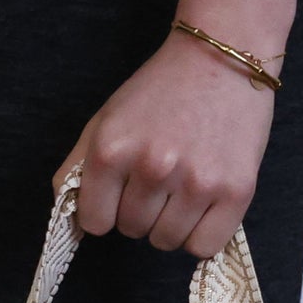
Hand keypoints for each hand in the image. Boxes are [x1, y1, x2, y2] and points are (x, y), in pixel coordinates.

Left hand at [56, 33, 275, 259]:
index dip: (107, 209)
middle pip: (132, 231)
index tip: (123, 189)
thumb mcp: (106, 119)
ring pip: (166, 242)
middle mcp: (153, 167)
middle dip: (141, 210)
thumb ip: (76, 168)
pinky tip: (204, 203)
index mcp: (112, 150)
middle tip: (160, 176)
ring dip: (171, 223)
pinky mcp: (235, 192)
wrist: (223, 54)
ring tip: (183, 185)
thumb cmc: (161, 90)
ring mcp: (196, 182)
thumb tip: (67, 219)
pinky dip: (201, 234)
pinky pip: (203, 247)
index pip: (95, 223)